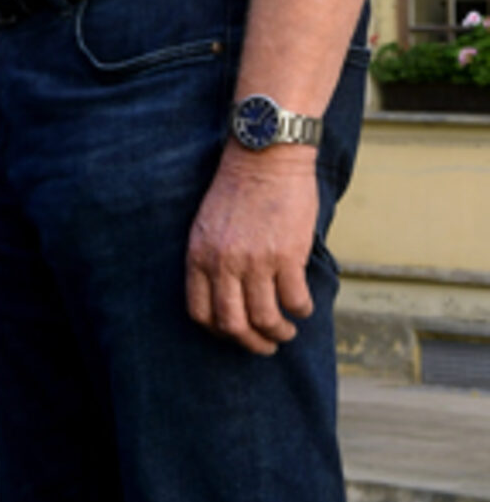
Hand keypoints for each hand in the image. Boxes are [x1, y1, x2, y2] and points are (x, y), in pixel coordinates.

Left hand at [185, 142, 318, 355]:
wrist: (265, 155)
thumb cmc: (238, 187)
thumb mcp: (208, 224)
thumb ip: (212, 257)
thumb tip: (227, 295)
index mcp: (199, 255)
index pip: (200, 312)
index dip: (218, 331)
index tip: (235, 332)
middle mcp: (223, 263)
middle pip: (233, 325)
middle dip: (251, 343)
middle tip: (266, 345)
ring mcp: (255, 261)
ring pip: (266, 319)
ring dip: (279, 332)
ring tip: (286, 330)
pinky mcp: (286, 256)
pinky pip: (294, 300)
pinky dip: (300, 310)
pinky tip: (303, 306)